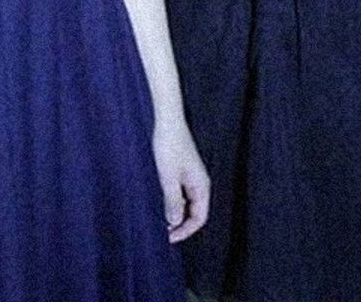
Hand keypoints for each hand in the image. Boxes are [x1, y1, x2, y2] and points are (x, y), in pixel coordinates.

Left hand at [152, 120, 209, 242]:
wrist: (168, 122)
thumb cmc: (169, 146)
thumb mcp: (168, 177)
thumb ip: (173, 201)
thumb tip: (175, 222)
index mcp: (201, 186)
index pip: (200, 218)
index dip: (185, 231)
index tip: (169, 238)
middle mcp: (199, 184)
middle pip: (194, 213)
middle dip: (180, 225)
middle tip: (162, 233)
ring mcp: (191, 178)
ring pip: (187, 205)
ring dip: (175, 214)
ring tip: (159, 220)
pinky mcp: (183, 172)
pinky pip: (181, 194)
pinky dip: (172, 203)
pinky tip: (159, 204)